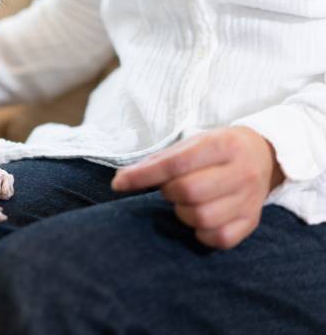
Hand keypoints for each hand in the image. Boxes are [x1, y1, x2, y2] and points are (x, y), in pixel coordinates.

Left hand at [111, 127, 284, 248]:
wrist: (263, 155)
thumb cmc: (215, 150)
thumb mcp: (191, 143)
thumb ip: (158, 161)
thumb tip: (121, 181)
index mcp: (223, 145)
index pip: (176, 163)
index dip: (144, 175)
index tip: (119, 183)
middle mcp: (241, 172)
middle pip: (189, 192)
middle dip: (169, 192)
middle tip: (170, 188)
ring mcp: (250, 199)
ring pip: (202, 218)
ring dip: (183, 213)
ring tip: (186, 202)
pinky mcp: (252, 222)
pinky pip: (218, 238)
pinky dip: (201, 232)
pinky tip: (200, 218)